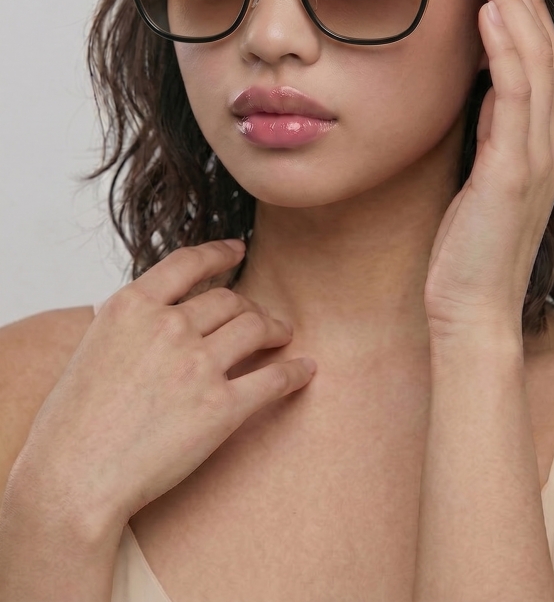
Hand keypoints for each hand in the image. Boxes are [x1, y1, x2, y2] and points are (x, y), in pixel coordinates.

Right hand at [15, 241, 313, 531]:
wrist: (73, 479)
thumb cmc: (72, 424)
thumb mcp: (94, 347)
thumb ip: (133, 324)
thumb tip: (162, 317)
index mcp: (132, 305)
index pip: (188, 263)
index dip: (219, 253)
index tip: (237, 250)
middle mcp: (169, 326)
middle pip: (228, 300)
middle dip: (249, 306)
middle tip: (259, 317)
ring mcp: (198, 364)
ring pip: (254, 327)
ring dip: (274, 329)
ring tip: (282, 336)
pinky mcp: (222, 406)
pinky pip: (273, 378)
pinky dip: (294, 372)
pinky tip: (304, 370)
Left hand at [424, 0, 553, 341]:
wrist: (470, 311)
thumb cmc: (468, 250)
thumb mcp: (480, 178)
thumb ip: (490, 133)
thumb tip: (482, 87)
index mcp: (541, 143)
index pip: (542, 59)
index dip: (525, 9)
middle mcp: (549, 142)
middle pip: (546, 47)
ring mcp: (537, 155)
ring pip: (536, 61)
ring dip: (513, 5)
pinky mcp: (514, 171)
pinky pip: (516, 96)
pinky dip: (504, 48)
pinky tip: (486, 13)